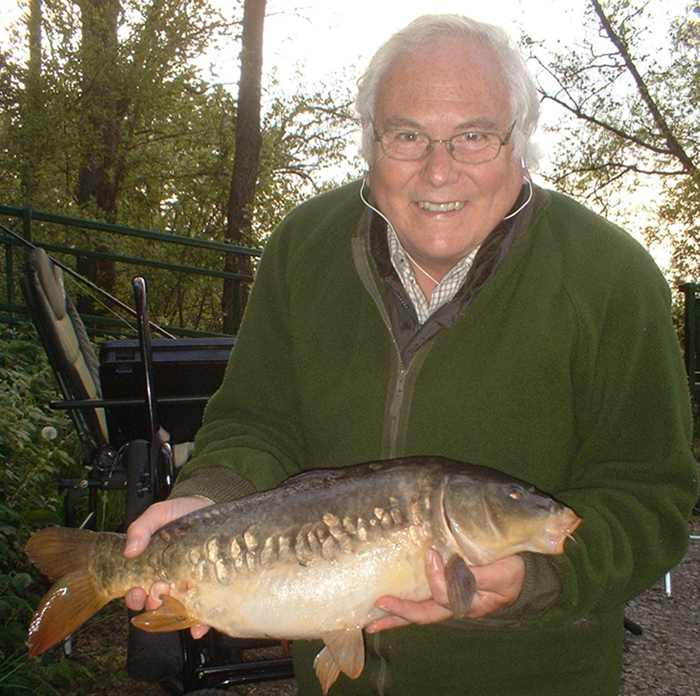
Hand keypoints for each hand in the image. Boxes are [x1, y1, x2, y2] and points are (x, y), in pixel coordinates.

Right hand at [123, 496, 212, 638]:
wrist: (212, 506)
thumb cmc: (183, 512)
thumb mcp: (160, 513)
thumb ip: (142, 527)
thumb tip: (129, 550)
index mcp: (152, 567)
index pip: (137, 590)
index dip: (134, 596)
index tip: (137, 591)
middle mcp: (169, 580)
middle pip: (154, 604)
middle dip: (152, 606)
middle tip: (157, 598)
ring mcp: (190, 586)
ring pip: (177, 613)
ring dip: (174, 617)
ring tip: (178, 608)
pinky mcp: (209, 590)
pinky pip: (203, 614)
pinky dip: (200, 624)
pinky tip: (199, 625)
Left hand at [365, 550, 524, 632]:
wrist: (522, 572)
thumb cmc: (512, 570)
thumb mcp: (501, 572)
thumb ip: (478, 575)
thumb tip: (451, 567)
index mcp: (470, 602)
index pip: (445, 596)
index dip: (436, 577)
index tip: (432, 554)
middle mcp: (456, 605)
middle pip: (424, 614)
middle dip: (400, 612)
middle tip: (377, 604)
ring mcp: (449, 600)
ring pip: (419, 611)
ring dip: (395, 615)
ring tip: (370, 620)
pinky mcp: (445, 590)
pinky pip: (421, 600)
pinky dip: (404, 604)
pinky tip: (386, 604)